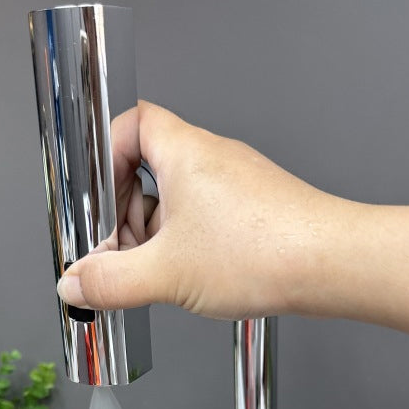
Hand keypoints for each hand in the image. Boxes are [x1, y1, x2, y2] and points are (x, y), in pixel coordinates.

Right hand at [57, 101, 352, 319]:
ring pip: (175, 199)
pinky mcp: (253, 210)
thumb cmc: (266, 250)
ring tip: (155, 271)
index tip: (96, 195)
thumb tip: (76, 285)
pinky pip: (203, 217)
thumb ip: (110, 281)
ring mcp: (235, 185)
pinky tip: (188, 276)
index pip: (130, 123)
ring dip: (154, 235)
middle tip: (119, 249)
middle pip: (147, 169)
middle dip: (124, 213)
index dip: (105, 155)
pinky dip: (185, 243)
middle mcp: (211, 159)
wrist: (332, 266)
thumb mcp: (166, 273)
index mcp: (184, 152)